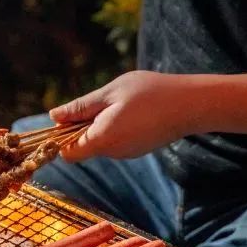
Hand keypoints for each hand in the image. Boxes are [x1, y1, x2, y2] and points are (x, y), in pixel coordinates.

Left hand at [49, 71, 202, 161]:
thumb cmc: (150, 93)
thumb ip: (80, 107)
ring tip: (119, 103)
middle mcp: (113, 152)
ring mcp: (127, 153)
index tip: (67, 117)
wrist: (192, 104)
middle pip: (82, 147)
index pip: (67, 152)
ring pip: (99, 142)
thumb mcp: (110, 93)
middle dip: (81, 127)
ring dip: (99, 124)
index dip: (60, 137)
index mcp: (102, 140)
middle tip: (98, 102)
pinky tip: (131, 110)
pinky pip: (115, 140)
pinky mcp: (138, 148)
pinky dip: (114, 127)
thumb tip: (54, 117)